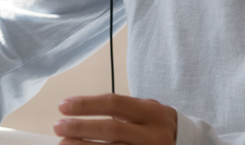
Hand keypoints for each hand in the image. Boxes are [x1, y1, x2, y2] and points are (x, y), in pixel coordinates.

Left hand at [53, 94, 177, 144]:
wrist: (186, 144)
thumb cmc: (157, 126)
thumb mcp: (146, 111)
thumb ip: (121, 109)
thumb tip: (78, 110)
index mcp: (152, 112)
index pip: (114, 103)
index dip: (86, 105)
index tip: (63, 106)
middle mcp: (154, 134)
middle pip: (112, 129)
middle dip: (81, 127)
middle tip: (58, 127)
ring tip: (63, 144)